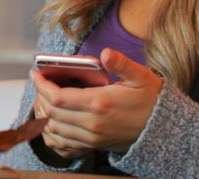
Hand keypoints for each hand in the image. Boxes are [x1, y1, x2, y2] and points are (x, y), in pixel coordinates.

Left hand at [32, 48, 162, 157]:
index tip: (35, 73)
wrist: (163, 129)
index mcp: (100, 103)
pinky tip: (49, 120)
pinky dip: (50, 133)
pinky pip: (63, 144)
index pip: (58, 97)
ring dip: (42, 114)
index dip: (42, 85)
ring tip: (40, 98)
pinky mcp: (93, 145)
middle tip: (38, 83)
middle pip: (51, 113)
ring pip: (53, 129)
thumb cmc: (151, 100)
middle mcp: (92, 124)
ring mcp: (92, 137)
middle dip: (39, 96)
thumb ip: (122, 64)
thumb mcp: (141, 76)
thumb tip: (106, 53)